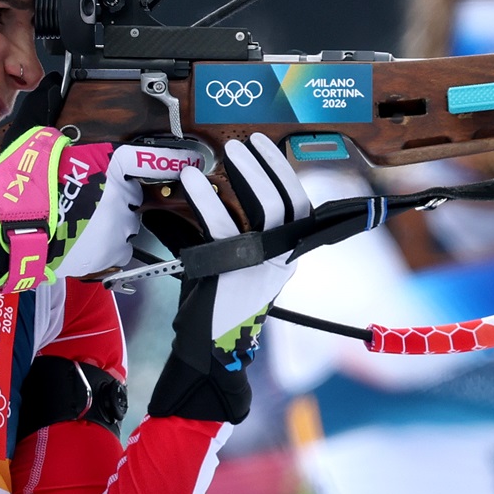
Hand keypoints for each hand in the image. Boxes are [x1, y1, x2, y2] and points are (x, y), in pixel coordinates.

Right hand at [0, 129, 163, 293]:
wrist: (6, 231)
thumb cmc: (20, 188)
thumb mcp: (39, 147)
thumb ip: (64, 145)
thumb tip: (66, 145)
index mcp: (109, 164)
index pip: (148, 159)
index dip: (170, 158)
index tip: (189, 158)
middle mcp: (120, 196)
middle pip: (133, 194)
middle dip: (117, 195)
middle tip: (88, 197)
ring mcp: (117, 228)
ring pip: (127, 223)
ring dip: (113, 222)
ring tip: (82, 222)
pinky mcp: (108, 254)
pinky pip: (118, 248)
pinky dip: (107, 246)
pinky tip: (84, 240)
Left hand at [149, 134, 311, 422]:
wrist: (209, 351)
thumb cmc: (217, 306)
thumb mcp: (237, 265)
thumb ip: (239, 235)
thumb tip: (219, 193)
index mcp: (284, 256)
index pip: (299, 206)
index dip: (284, 173)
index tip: (264, 146)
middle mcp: (281, 259)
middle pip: (290, 202)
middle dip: (269, 165)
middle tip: (246, 142)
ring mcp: (263, 266)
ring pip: (270, 209)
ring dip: (249, 174)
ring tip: (228, 151)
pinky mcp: (236, 271)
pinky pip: (225, 227)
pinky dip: (209, 199)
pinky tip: (194, 181)